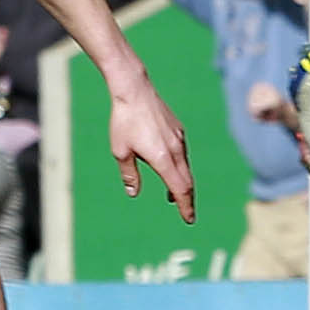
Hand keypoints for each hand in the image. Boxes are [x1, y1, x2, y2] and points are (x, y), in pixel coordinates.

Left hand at [101, 60, 199, 220]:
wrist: (134, 90)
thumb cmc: (124, 121)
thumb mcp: (121, 151)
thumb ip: (129, 174)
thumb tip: (133, 193)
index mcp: (163, 159)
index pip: (179, 190)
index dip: (185, 206)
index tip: (188, 219)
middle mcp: (176, 150)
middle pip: (187, 182)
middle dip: (187, 199)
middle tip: (187, 214)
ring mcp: (179, 139)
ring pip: (186, 167)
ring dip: (183, 183)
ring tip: (174, 196)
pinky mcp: (178, 130)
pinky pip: (182, 154)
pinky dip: (180, 167)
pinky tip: (170, 168)